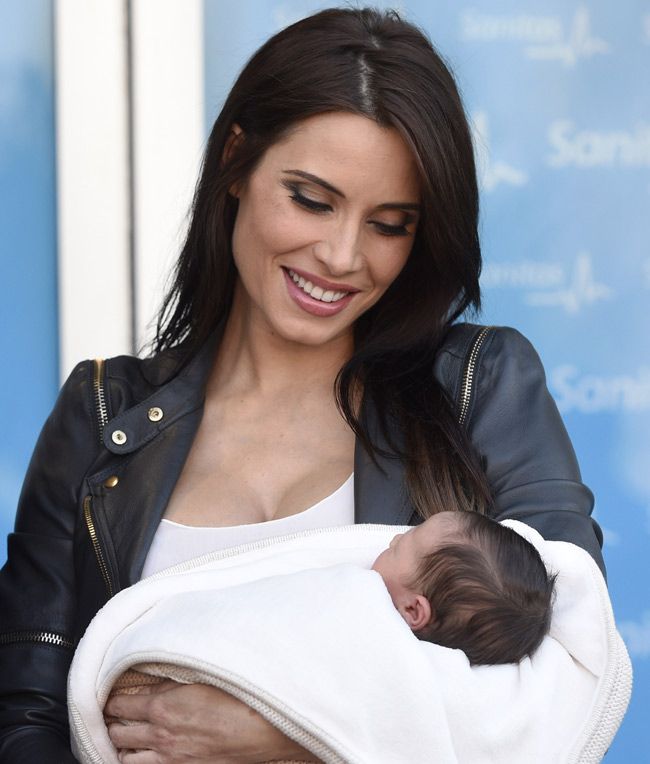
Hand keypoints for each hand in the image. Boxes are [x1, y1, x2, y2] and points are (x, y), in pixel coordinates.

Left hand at [103, 679, 318, 762]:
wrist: (262, 730)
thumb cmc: (237, 699)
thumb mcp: (200, 679)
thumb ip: (170, 683)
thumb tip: (149, 683)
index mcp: (161, 708)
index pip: (118, 706)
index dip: (110, 700)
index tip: (108, 695)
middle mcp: (159, 736)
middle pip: (117, 734)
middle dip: (111, 724)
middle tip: (112, 715)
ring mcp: (169, 759)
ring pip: (126, 759)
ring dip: (122, 747)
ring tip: (123, 737)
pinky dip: (139, 762)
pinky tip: (144, 755)